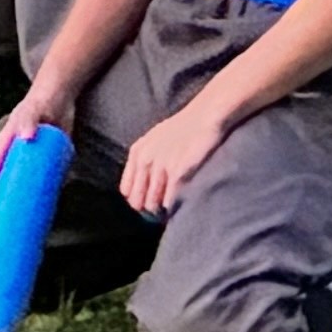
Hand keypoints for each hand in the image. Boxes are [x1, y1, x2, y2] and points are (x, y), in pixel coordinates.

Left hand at [116, 99, 230, 218]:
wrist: (203, 117)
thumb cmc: (182, 129)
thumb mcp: (154, 140)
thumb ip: (144, 160)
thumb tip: (139, 187)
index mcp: (137, 153)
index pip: (127, 190)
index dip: (137, 200)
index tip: (150, 203)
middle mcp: (145, 160)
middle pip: (137, 201)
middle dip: (147, 209)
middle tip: (160, 213)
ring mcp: (160, 167)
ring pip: (152, 204)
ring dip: (161, 210)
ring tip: (171, 211)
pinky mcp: (177, 173)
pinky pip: (169, 201)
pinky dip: (173, 207)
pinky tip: (180, 205)